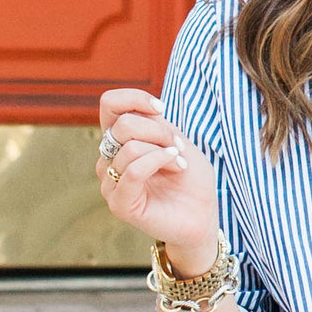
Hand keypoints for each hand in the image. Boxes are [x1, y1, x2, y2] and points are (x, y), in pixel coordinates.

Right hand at [94, 87, 220, 268]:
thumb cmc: (190, 178)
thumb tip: (137, 114)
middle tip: (177, 147)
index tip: (161, 109)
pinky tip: (176, 166)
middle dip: (158, 131)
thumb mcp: (175, 140)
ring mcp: (111, 182)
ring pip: (129, 148)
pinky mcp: (119, 204)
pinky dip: (157, 162)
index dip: (134, 98)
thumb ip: (153, 125)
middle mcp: (109, 159)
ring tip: (179, 163)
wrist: (202, 214)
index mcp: (120, 140)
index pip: (109, 104)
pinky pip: (132, 171)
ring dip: (163, 151)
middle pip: (122, 125)